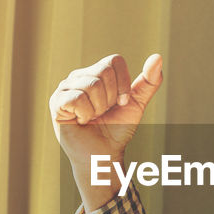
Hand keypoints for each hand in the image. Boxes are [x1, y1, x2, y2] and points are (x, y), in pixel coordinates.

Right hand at [48, 53, 162, 209]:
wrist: (104, 155)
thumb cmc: (117, 129)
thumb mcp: (137, 103)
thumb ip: (148, 81)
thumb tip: (157, 57)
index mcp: (96, 72)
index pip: (114, 61)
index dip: (123, 83)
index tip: (121, 102)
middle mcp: (78, 76)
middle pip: (103, 71)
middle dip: (111, 97)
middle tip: (104, 112)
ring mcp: (65, 88)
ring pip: (91, 85)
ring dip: (98, 108)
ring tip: (92, 117)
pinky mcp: (56, 103)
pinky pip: (77, 98)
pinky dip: (86, 114)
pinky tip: (82, 121)